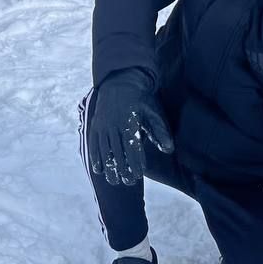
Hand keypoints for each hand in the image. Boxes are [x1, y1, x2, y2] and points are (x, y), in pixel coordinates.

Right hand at [86, 69, 173, 185]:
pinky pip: (94, 144)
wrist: (120, 81)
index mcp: (129, 121)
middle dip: (123, 168)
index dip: (135, 162)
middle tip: (128, 182)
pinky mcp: (95, 125)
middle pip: (117, 152)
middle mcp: (113, 124)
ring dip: (109, 167)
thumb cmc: (140, 99)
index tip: (139, 174)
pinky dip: (95, 157)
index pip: (132, 147)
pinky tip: (98, 169)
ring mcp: (103, 125)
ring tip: (114, 181)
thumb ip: (160, 132)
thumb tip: (169, 149)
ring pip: (104, 150)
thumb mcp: (153, 112)